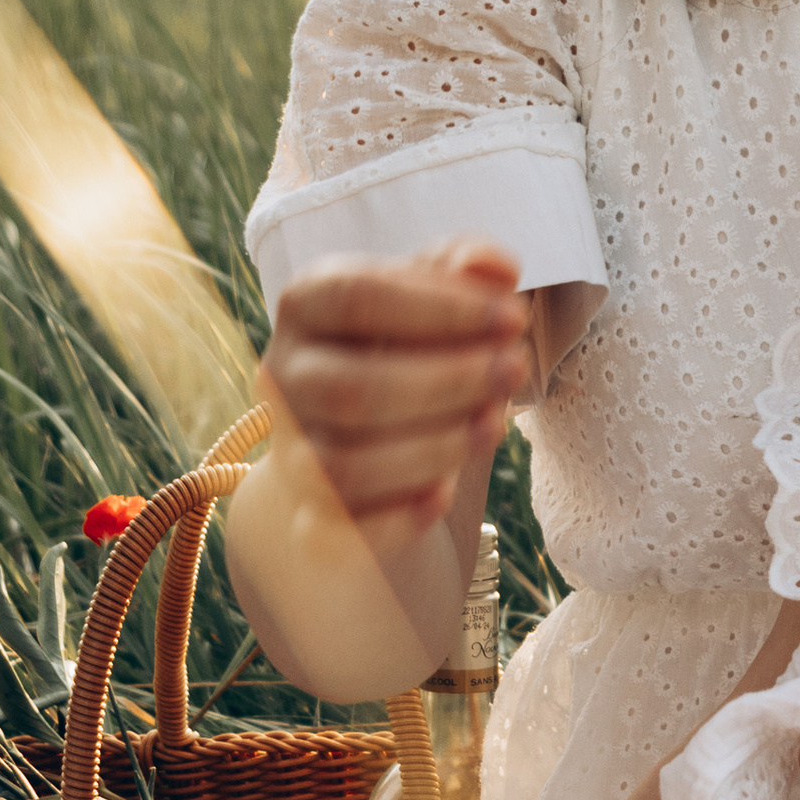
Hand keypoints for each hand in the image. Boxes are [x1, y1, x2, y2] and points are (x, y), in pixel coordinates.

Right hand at [257, 238, 530, 552]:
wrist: (367, 430)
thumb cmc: (408, 345)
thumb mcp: (436, 296)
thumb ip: (463, 269)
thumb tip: (494, 267)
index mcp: (306, 304)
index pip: (356, 296)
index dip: (441, 307)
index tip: (511, 316)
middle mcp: (284, 376)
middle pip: (352, 387)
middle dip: (449, 380)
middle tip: (515, 368)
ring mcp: (290, 450)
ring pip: (343, 465)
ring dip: (433, 447)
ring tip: (496, 425)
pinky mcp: (309, 516)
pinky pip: (336, 532)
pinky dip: (394, 517)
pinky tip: (444, 494)